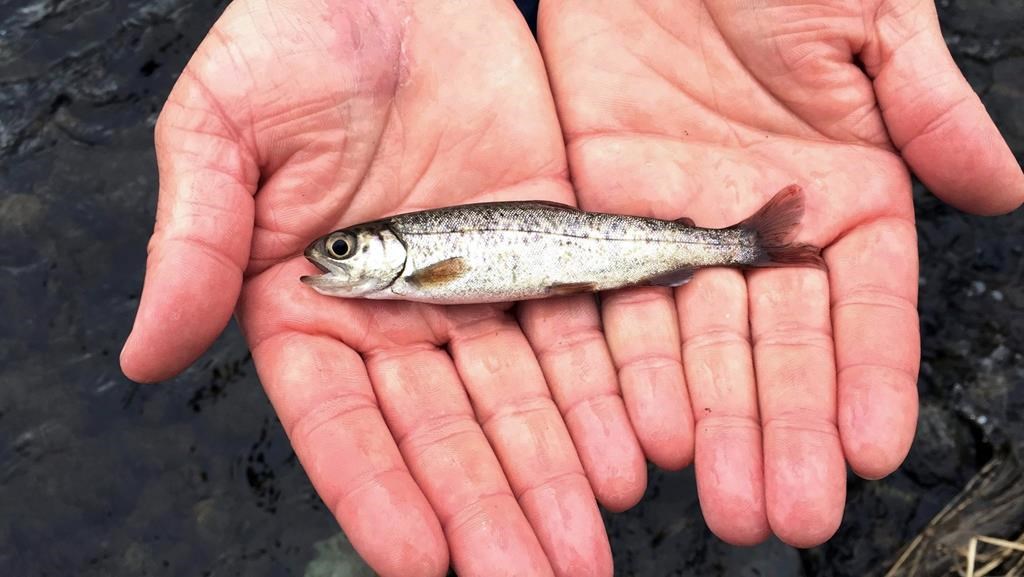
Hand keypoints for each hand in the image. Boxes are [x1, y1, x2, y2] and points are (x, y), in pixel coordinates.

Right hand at [120, 2, 646, 574]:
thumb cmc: (297, 36)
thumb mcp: (222, 129)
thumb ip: (193, 243)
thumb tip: (143, 353)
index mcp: (306, 305)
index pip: (339, 421)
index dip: (377, 490)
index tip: (421, 559)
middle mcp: (396, 316)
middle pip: (443, 431)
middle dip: (486, 507)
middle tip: (530, 576)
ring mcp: (475, 289)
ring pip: (518, 401)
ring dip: (552, 475)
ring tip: (585, 545)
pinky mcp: (544, 251)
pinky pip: (577, 331)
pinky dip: (602, 393)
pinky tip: (628, 451)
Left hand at [538, 0, 1022, 546]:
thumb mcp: (872, 20)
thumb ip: (928, 107)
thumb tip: (1002, 190)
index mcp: (844, 196)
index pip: (862, 308)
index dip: (867, 379)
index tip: (871, 448)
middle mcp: (764, 231)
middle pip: (776, 348)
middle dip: (782, 429)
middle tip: (786, 508)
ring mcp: (680, 231)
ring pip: (698, 344)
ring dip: (709, 422)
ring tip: (721, 494)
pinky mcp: (603, 218)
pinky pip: (615, 302)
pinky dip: (628, 365)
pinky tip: (642, 427)